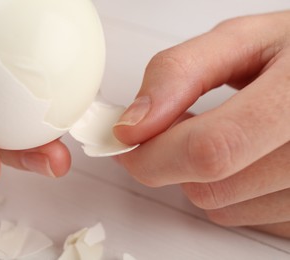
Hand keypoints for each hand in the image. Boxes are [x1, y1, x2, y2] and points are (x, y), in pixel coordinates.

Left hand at [114, 11, 289, 237]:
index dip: (155, 153)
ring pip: (222, 208)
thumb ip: (179, 73)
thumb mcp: (242, 41)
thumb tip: (133, 123)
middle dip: (174, 158)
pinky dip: (230, 189)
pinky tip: (247, 155)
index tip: (127, 141)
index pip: (211, 149)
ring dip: (203, 174)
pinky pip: (246, 217)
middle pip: (209, 188)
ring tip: (230, 132)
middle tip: (187, 122)